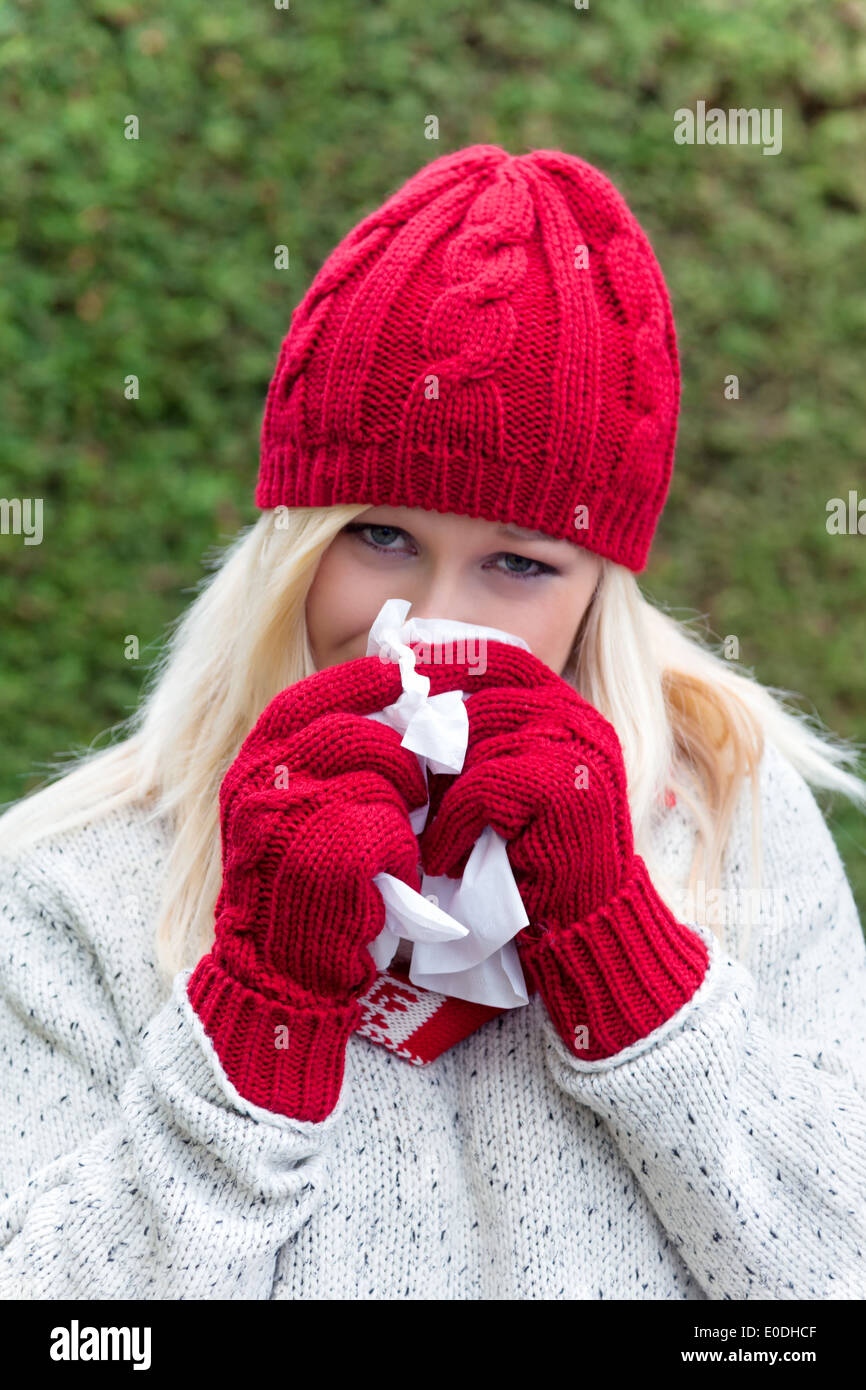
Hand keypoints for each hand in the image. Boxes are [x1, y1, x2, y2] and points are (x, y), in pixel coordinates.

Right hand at [188, 655, 428, 1120]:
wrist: (276, 978)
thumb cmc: (301, 890)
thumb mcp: (292, 814)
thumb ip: (324, 764)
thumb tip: (399, 711)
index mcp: (251, 766)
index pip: (306, 698)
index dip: (359, 681)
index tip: (404, 676)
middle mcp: (258, 786)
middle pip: (355, 735)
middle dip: (401, 758)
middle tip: (422, 788)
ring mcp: (284, 821)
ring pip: (377, 780)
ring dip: (406, 810)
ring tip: (403, 840)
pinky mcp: (318, 859)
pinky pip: (387, 830)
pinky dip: (404, 854)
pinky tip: (395, 877)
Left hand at [414, 642, 708, 1060]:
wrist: (587, 926)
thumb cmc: (532, 860)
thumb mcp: (504, 788)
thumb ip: (477, 742)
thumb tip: (402, 702)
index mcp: (568, 710)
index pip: (504, 657)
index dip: (449, 660)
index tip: (400, 675)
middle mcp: (580, 721)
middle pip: (484, 696)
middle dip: (432, 734)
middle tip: (399, 776)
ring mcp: (578, 752)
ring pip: (479, 739)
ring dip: (439, 791)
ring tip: (426, 832)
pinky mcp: (565, 789)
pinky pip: (484, 785)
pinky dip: (453, 824)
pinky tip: (444, 858)